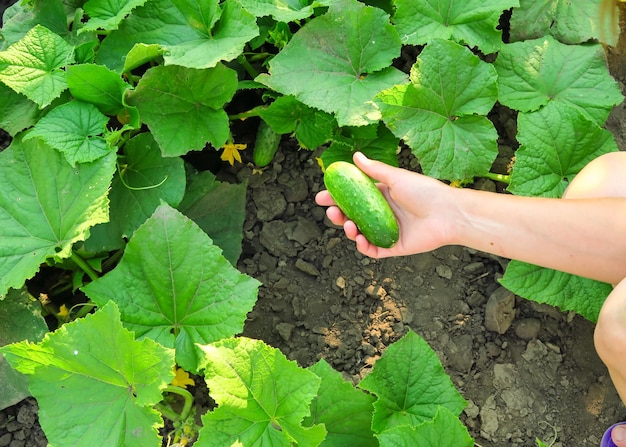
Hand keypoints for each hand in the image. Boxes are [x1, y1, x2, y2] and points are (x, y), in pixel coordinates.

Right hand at [315, 152, 456, 257]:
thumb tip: (355, 156)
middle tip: (331, 211)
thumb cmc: (425, 191)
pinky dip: (363, 247)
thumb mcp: (396, 177)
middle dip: (337, 215)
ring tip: (348, 225)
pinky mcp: (393, 247)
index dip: (335, 197)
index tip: (321, 196)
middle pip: (352, 216)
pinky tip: (359, 239)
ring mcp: (386, 231)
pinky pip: (373, 250)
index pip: (352, 197)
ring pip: (359, 233)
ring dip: (348, 230)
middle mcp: (381, 213)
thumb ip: (375, 169)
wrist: (447, 213)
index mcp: (381, 196)